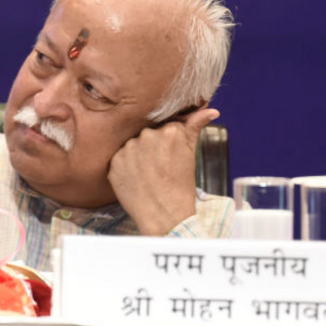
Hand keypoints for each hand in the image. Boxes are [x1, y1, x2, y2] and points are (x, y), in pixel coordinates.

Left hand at [109, 107, 219, 235]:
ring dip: (139, 155)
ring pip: (134, 145)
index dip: (170, 141)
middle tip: (161, 166)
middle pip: (150, 134)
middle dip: (154, 147)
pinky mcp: (115, 163)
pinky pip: (120, 159)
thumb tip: (210, 110)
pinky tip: (138, 178)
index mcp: (170, 131)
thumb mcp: (191, 154)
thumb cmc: (180, 188)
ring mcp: (129, 149)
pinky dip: (127, 167)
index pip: (168, 126)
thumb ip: (195, 126)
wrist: (164, 215)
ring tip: (149, 174)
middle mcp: (148, 136)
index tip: (171, 154)